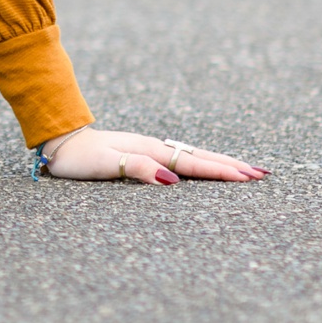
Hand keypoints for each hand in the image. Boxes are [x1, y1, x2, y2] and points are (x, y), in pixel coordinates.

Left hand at [35, 126, 268, 185]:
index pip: (193, 164)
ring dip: (221, 163)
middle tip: (263, 174)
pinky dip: (201, 162)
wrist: (59, 142)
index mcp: (149, 151)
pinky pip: (181, 158)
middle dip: (232, 165)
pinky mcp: (144, 152)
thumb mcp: (105, 164)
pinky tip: (208, 167)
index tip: (249, 177)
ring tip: (246, 170)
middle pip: (200, 157)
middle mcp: (154, 147)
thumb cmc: (78, 158)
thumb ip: (137, 168)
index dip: (221, 172)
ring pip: (193, 155)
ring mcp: (151, 148)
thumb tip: (172, 180)